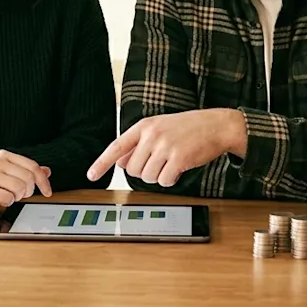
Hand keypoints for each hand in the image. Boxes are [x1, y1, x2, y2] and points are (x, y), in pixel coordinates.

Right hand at [0, 150, 52, 215]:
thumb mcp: (5, 172)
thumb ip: (25, 170)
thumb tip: (47, 171)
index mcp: (4, 155)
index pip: (32, 166)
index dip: (43, 181)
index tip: (48, 192)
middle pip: (28, 178)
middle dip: (28, 191)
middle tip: (21, 195)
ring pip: (19, 188)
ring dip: (17, 197)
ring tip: (9, 196)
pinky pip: (7, 198)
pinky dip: (7, 202)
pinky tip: (0, 200)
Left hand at [86, 109, 246, 186]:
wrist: (215, 125)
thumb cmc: (187, 128)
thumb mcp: (159, 129)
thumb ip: (139, 144)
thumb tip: (121, 163)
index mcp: (144, 126)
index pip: (117, 146)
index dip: (102, 162)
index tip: (91, 175)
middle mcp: (151, 135)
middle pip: (133, 169)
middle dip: (144, 172)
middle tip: (160, 163)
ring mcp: (165, 146)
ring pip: (147, 177)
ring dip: (159, 176)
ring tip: (172, 162)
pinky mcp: (178, 158)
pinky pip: (164, 181)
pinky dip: (171, 180)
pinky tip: (180, 167)